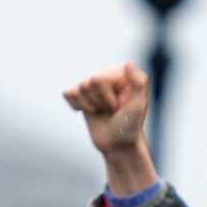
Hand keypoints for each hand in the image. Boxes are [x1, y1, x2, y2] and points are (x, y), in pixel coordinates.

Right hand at [62, 63, 157, 195]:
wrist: (118, 144)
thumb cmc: (131, 125)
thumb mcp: (139, 105)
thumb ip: (139, 82)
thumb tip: (128, 62)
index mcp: (120, 71)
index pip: (98, 78)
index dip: (106, 98)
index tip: (119, 107)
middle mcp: (106, 72)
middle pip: (87, 82)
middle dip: (97, 102)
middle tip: (111, 110)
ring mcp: (92, 82)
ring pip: (77, 89)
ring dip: (89, 106)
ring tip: (102, 111)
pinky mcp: (80, 92)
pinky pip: (67, 93)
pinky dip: (76, 106)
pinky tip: (90, 111)